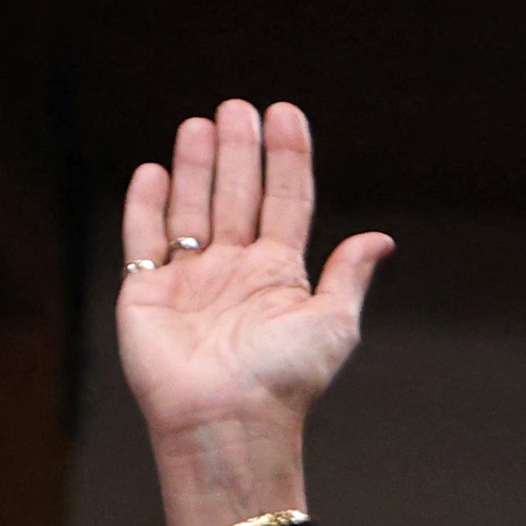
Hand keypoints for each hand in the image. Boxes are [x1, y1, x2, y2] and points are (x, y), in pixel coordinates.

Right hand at [117, 101, 388, 525]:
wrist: (227, 419)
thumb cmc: (285, 379)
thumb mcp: (333, 324)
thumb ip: (348, 276)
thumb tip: (382, 239)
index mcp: (281, 274)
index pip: (286, 200)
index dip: (287, 157)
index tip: (286, 113)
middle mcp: (235, 270)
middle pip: (238, 195)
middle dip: (239, 150)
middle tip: (238, 107)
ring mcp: (190, 279)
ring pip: (192, 207)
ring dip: (196, 165)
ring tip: (200, 123)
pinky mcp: (146, 292)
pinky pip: (143, 238)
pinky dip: (145, 204)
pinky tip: (153, 170)